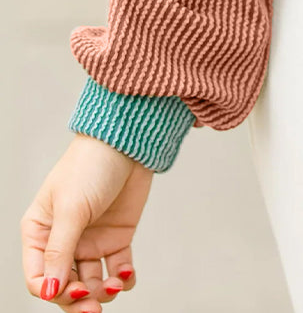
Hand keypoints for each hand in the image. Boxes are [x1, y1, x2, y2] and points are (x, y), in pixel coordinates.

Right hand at [21, 134, 153, 309]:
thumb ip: (61, 250)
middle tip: (95, 307)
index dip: (53, 292)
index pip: (39, 277)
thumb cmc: (90, 165)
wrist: (128, 140)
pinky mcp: (116, 237)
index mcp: (40, 232)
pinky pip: (117, 270)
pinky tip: (127, 273)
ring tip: (116, 284)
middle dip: (79, 301)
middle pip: (65, 286)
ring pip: (91, 283)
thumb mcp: (71, 208)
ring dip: (103, 292)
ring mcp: (91, 240)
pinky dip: (123, 278)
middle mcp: (63, 241)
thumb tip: (51, 291)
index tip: (74, 293)